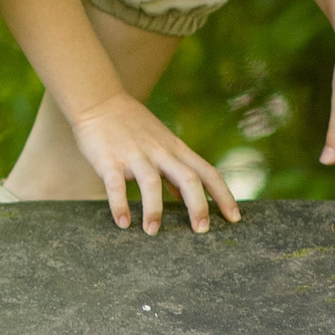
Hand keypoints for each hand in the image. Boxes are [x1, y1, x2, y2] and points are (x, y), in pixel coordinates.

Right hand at [68, 89, 241, 235]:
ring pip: (151, 182)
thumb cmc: (132, 127)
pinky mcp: (109, 160)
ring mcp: (135, 155)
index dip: (224, 195)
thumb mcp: (161, 144)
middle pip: (188, 178)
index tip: (235, 218)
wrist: (99, 101)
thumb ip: (173, 169)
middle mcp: (160, 152)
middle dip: (198, 205)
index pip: (208, 172)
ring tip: (152, 232)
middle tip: (201, 231)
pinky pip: (116, 184)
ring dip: (154, 209)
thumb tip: (184, 197)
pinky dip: (120, 204)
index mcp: (176, 149)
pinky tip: (123, 223)